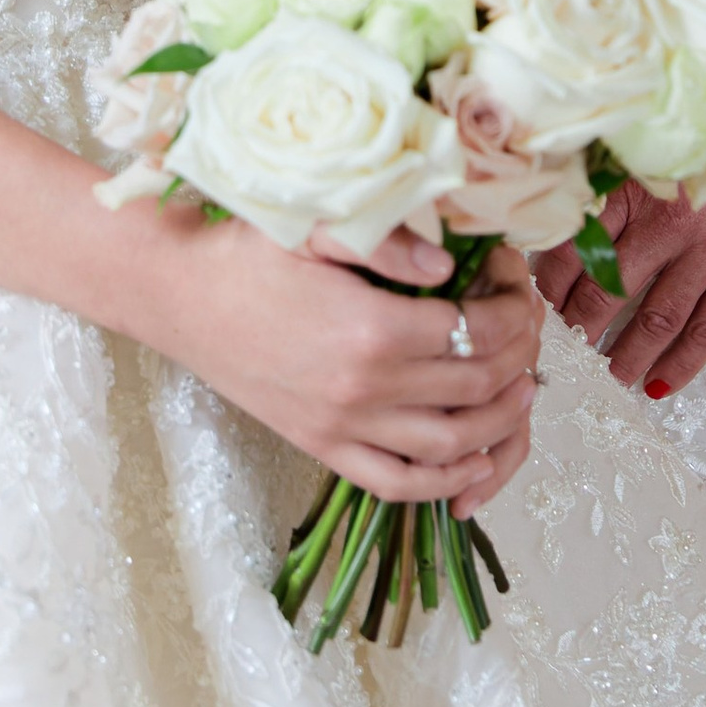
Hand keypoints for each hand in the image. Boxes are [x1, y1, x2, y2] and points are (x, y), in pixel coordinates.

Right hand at [150, 219, 541, 510]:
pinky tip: (475, 461)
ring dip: (503, 419)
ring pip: (452, 442)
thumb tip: (448, 265)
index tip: (511, 278)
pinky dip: (447, 481)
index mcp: (371, 326)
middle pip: (476, 384)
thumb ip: (388, 240)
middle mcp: (364, 387)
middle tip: (528, 323)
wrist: (177, 294)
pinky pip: (398, 482)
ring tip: (523, 385)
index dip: (510, 304)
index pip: (476, 327)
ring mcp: (344, 426)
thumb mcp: (316, 224)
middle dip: (519, 353)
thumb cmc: (245, 249)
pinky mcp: (322, 448)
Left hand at [536, 129, 705, 400]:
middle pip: (607, 286)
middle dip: (581, 323)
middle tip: (566, 345)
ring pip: (654, 318)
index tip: (543, 297)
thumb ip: (629, 177)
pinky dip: (680, 363)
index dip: (554, 277)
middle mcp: (669, 220)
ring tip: (611, 373)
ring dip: (626, 353)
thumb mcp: (668, 141)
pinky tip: (661, 382)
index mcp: (640, 183)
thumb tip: (584, 210)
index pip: (577, 240)